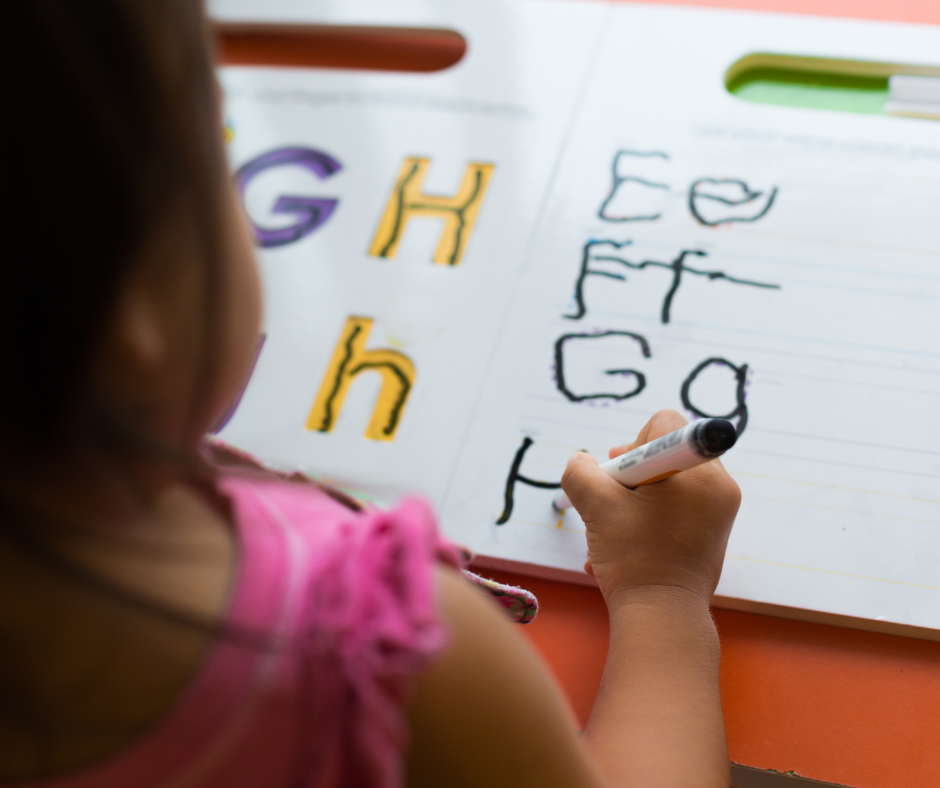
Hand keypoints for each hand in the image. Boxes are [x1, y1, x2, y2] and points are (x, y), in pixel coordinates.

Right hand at [560, 410, 740, 607]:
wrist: (662, 619)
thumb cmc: (634, 560)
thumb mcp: (597, 507)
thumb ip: (581, 472)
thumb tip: (581, 462)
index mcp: (700, 472)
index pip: (664, 424)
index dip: (632, 445)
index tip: (619, 477)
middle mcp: (719, 487)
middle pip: (665, 452)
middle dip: (630, 476)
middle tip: (614, 503)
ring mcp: (719, 512)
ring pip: (666, 482)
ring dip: (634, 501)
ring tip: (616, 530)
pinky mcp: (712, 533)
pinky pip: (676, 507)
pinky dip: (648, 518)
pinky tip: (625, 546)